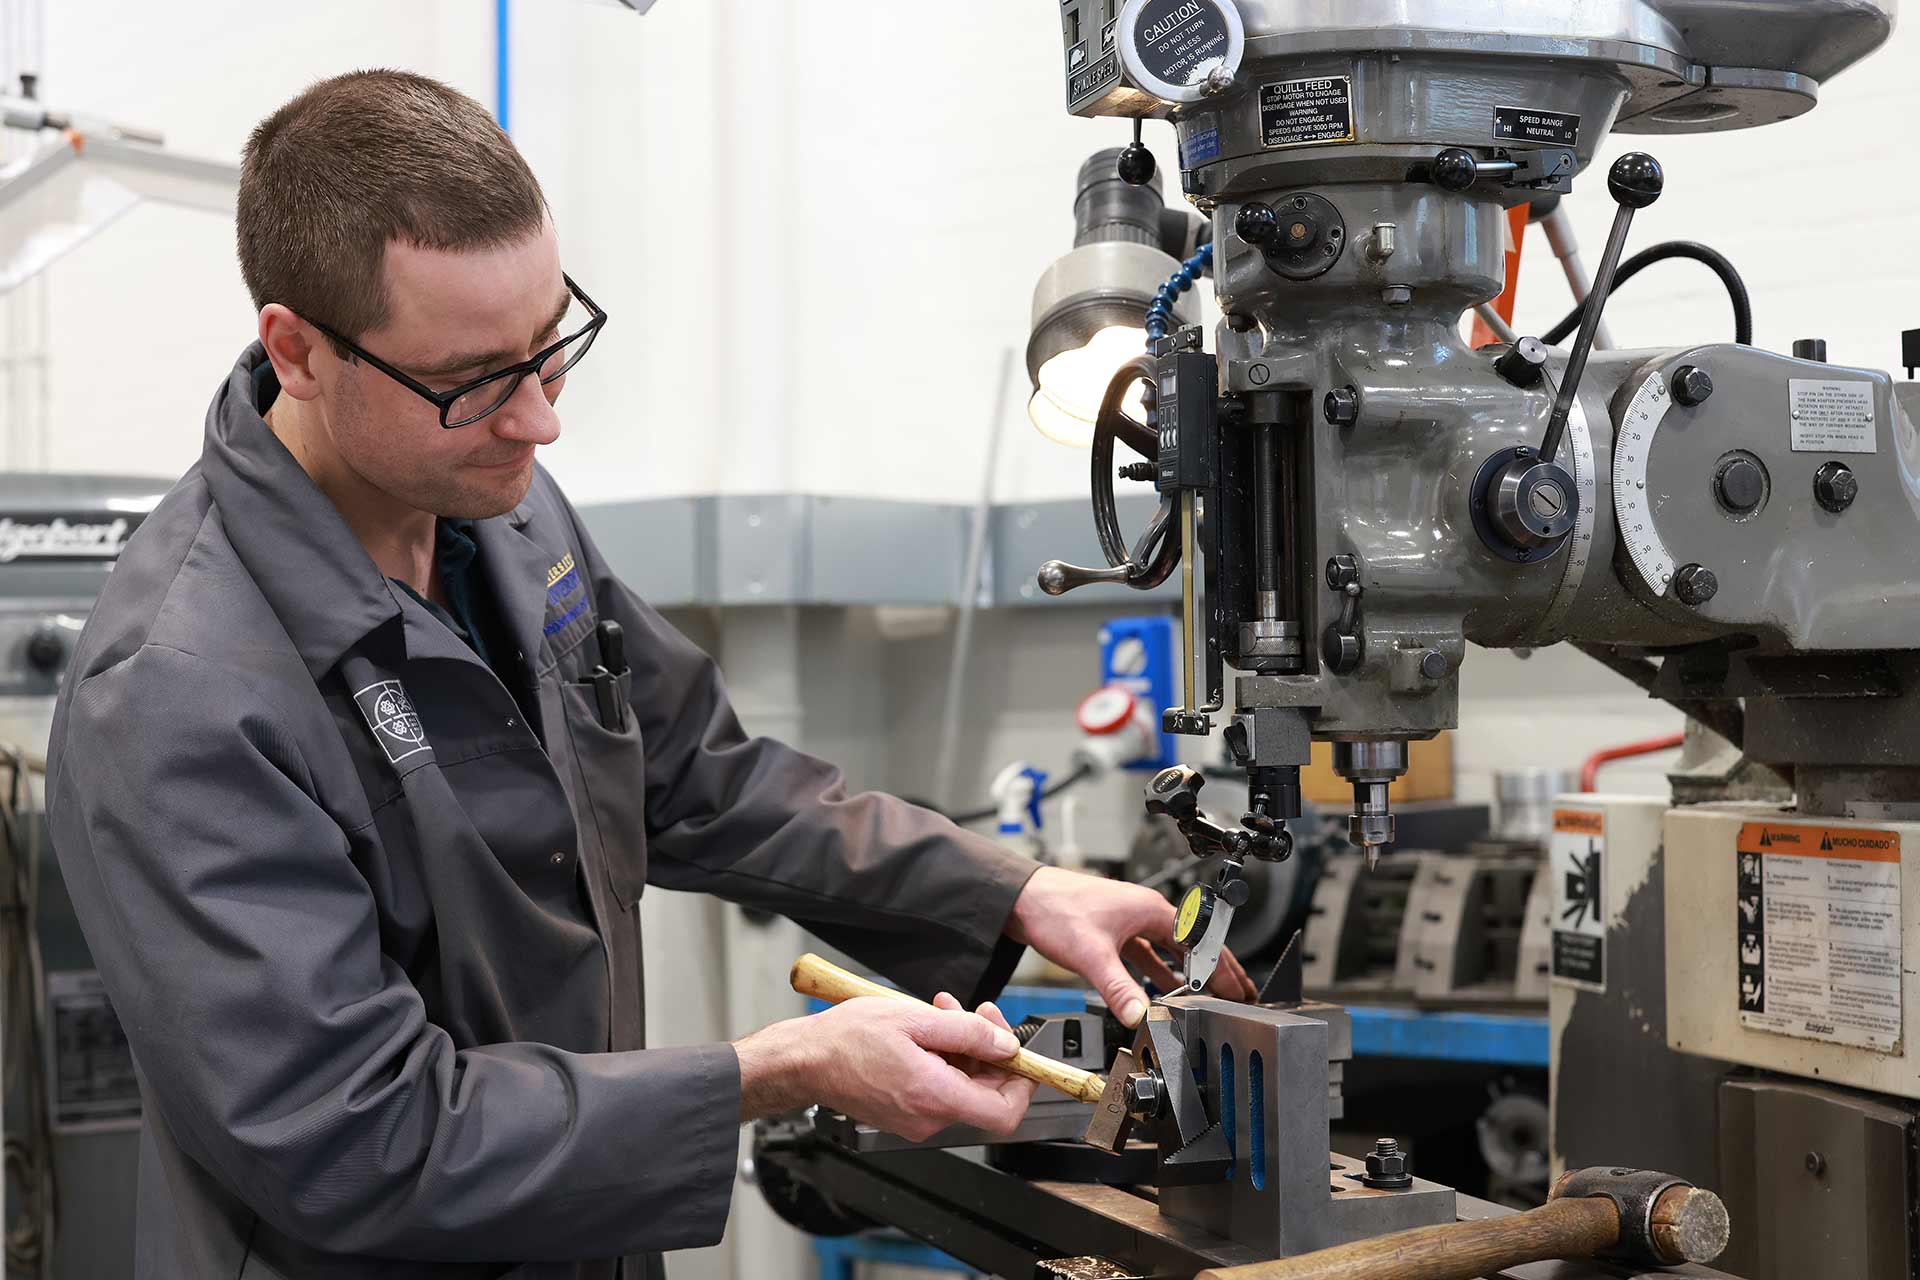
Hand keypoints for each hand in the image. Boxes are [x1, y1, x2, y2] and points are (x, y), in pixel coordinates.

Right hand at [735, 995, 1034, 1140]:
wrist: (804, 1059)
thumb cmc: (848, 1038)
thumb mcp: (916, 1019)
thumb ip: (968, 1033)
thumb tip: (1006, 1045)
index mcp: (936, 1096)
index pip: (1005, 1111)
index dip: (1021, 1083)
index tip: (1019, 1054)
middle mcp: (929, 1117)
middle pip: (985, 1092)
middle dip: (987, 1048)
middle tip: (976, 1012)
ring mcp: (916, 1119)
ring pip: (962, 1085)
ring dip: (962, 1046)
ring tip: (942, 1011)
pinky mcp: (904, 1113)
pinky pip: (940, 1087)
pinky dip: (943, 1058)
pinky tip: (927, 1029)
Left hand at [1005, 865, 1257, 1025]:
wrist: (1022, 898)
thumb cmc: (1055, 908)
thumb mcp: (1092, 955)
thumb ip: (1118, 988)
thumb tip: (1140, 1015)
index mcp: (1151, 910)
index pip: (1199, 942)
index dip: (1222, 968)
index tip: (1238, 989)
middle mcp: (1145, 912)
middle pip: (1192, 945)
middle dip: (1215, 971)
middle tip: (1237, 993)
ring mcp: (1130, 921)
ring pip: (1170, 950)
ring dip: (1188, 973)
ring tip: (1208, 994)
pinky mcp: (1114, 932)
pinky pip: (1147, 954)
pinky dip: (1159, 972)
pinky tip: (1162, 989)